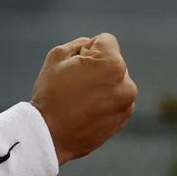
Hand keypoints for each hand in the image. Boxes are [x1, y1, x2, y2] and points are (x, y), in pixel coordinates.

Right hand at [30, 33, 137, 165]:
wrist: (49, 134)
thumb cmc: (51, 93)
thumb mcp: (57, 56)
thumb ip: (80, 44)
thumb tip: (92, 46)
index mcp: (113, 64)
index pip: (105, 41)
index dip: (86, 49)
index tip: (74, 65)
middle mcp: (127, 84)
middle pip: (111, 61)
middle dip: (96, 66)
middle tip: (74, 83)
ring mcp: (127, 103)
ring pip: (114, 81)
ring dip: (101, 84)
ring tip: (79, 98)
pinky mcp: (123, 118)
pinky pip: (115, 99)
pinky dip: (103, 100)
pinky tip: (84, 110)